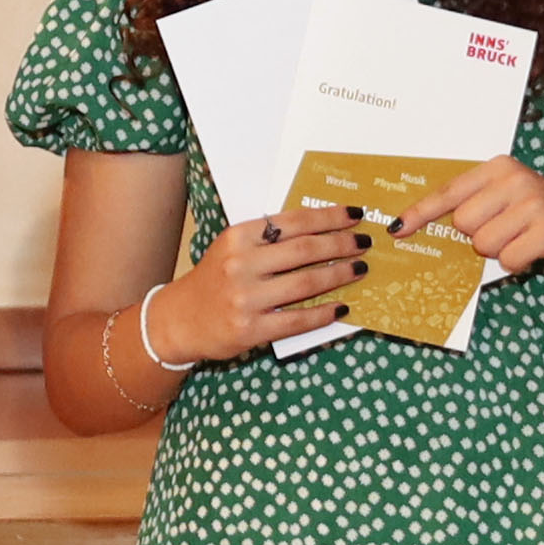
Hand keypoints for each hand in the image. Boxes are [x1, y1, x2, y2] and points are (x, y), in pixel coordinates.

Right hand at [150, 208, 374, 363]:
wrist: (179, 320)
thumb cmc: (213, 280)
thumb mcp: (232, 249)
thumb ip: (267, 240)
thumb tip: (320, 231)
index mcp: (238, 237)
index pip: (292, 221)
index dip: (328, 217)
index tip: (354, 214)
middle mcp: (241, 265)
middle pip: (305, 250)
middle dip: (341, 244)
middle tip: (365, 242)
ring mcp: (246, 299)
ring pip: (306, 283)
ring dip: (340, 275)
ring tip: (360, 269)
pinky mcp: (251, 330)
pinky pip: (297, 320)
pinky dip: (324, 313)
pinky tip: (341, 307)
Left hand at [402, 157, 543, 286]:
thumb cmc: (542, 218)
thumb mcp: (508, 201)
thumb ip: (474, 207)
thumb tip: (422, 227)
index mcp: (499, 168)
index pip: (450, 192)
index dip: (421, 212)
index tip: (397, 228)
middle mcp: (514, 179)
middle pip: (463, 224)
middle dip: (478, 237)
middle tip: (506, 232)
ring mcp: (532, 202)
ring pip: (483, 244)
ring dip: (499, 251)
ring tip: (522, 239)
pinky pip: (508, 258)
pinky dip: (518, 262)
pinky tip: (535, 250)